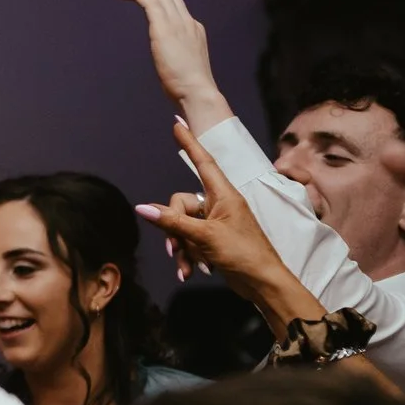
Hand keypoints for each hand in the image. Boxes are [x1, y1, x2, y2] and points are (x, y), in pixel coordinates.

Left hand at [109, 0, 232, 129]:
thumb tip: (169, 67)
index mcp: (192, 29)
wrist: (198, 91)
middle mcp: (187, 22)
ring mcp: (178, 23)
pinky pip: (147, 1)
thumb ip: (175, 59)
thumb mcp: (182, 67)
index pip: (174, 4)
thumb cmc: (189, 89)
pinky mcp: (164, 28)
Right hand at [139, 123, 285, 294]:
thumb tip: (142, 208)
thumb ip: (172, 221)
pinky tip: (190, 270)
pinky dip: (187, 255)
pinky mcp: (213, 238)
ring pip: (182, 224)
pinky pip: (189, 239)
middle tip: (177, 248)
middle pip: (180, 203)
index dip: (189, 141)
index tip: (178, 121)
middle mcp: (219, 204)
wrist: (262, 282)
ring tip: (187, 266)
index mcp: (224, 195)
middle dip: (173, 227)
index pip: (203, 161)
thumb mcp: (205, 237)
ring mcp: (216, 221)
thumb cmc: (243, 253)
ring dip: (181, 247)